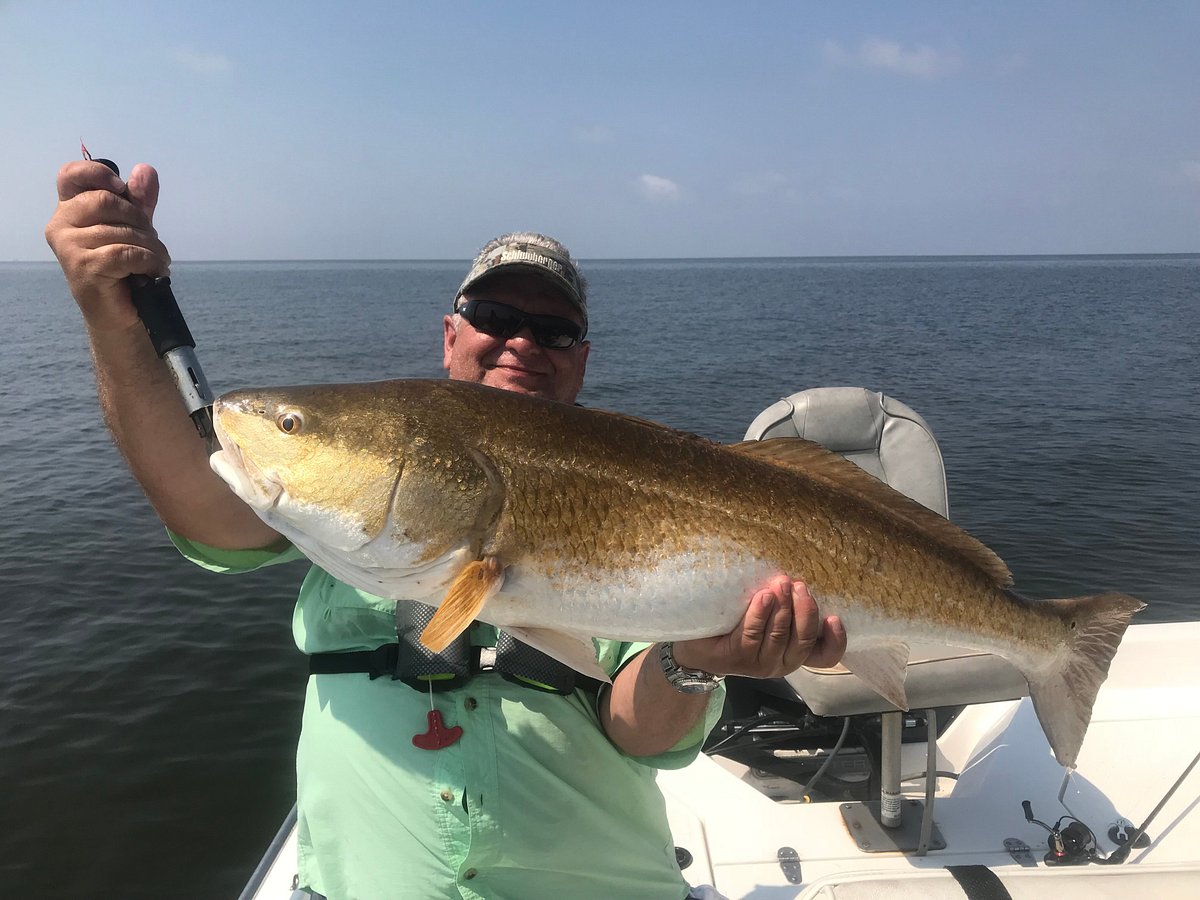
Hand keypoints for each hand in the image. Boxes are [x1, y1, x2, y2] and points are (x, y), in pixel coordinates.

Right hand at [44, 160, 170, 331]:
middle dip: (140, 220)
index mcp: (69, 209)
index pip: (71, 175)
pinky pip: (125, 253)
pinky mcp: (82, 267)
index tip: (122, 188)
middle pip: (105, 201)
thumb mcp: (135, 227)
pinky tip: (155, 270)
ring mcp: (68, 247)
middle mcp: (61, 225)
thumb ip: (138, 200)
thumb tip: (145, 170)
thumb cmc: (124, 268)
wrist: (121, 314)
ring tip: (157, 261)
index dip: (98, 173)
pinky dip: (149, 261)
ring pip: (121, 230)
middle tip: (152, 240)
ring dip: (152, 247)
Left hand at [671, 576, 845, 678]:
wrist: (698, 641)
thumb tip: (797, 574)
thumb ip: (787, 602)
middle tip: (800, 586)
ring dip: (782, 609)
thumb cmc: (738, 621)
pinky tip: (762, 597)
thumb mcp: (769, 611)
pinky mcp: (738, 658)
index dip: (836, 640)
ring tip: (781, 584)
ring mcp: (760, 664)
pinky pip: (752, 634)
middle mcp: (782, 663)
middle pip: (804, 641)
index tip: (835, 617)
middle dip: (805, 611)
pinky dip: (760, 614)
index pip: (825, 655)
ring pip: (779, 637)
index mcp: (795, 651)